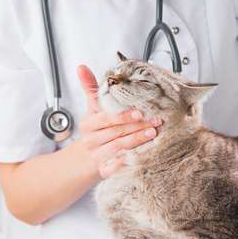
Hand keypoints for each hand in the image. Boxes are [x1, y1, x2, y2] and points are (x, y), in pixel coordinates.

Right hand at [74, 64, 161, 178]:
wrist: (83, 159)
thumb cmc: (94, 130)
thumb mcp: (92, 108)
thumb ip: (90, 88)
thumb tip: (81, 67)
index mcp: (88, 124)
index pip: (106, 119)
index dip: (123, 115)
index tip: (139, 111)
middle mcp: (91, 141)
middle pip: (116, 133)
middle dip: (137, 126)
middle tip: (156, 121)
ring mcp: (97, 157)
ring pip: (118, 148)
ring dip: (137, 141)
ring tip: (153, 134)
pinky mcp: (103, 171)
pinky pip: (116, 168)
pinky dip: (128, 162)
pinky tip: (142, 157)